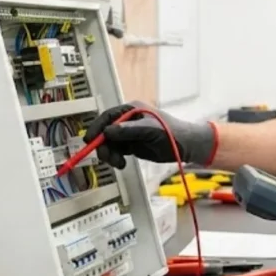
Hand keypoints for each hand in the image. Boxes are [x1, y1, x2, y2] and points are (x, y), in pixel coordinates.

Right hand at [83, 101, 217, 168]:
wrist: (186, 146)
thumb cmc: (171, 132)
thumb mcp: (149, 130)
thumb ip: (128, 130)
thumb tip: (107, 131)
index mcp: (130, 110)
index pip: (107, 117)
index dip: (96, 127)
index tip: (90, 140)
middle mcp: (126, 120)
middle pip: (105, 132)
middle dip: (103, 145)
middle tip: (107, 158)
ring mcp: (128, 133)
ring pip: (109, 144)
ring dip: (110, 154)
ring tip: (119, 164)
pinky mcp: (132, 145)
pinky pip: (116, 151)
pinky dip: (116, 159)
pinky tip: (122, 165)